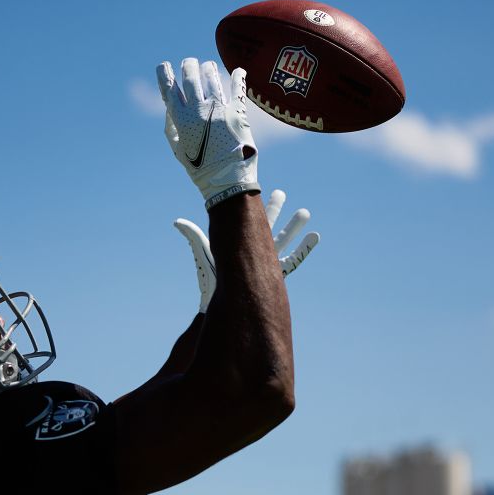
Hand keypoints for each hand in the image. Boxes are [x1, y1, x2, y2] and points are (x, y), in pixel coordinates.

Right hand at [157, 58, 259, 209]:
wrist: (226, 180)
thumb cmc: (200, 168)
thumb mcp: (177, 149)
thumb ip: (170, 127)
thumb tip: (169, 107)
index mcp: (181, 119)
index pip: (169, 88)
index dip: (164, 74)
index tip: (164, 65)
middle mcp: (198, 110)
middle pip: (190, 76)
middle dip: (188, 65)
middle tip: (190, 63)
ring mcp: (218, 109)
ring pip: (211, 76)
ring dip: (208, 68)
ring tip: (208, 67)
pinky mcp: (237, 112)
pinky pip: (237, 87)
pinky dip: (238, 76)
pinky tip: (238, 70)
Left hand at [173, 189, 319, 312]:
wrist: (221, 305)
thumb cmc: (211, 280)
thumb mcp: (203, 252)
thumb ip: (193, 236)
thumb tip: (177, 221)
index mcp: (241, 242)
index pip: (250, 218)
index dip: (255, 204)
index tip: (260, 189)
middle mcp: (255, 250)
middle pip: (267, 224)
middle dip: (276, 209)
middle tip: (282, 192)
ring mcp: (267, 262)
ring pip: (283, 240)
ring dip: (294, 227)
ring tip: (305, 212)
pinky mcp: (275, 275)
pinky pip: (293, 260)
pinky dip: (305, 248)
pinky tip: (316, 236)